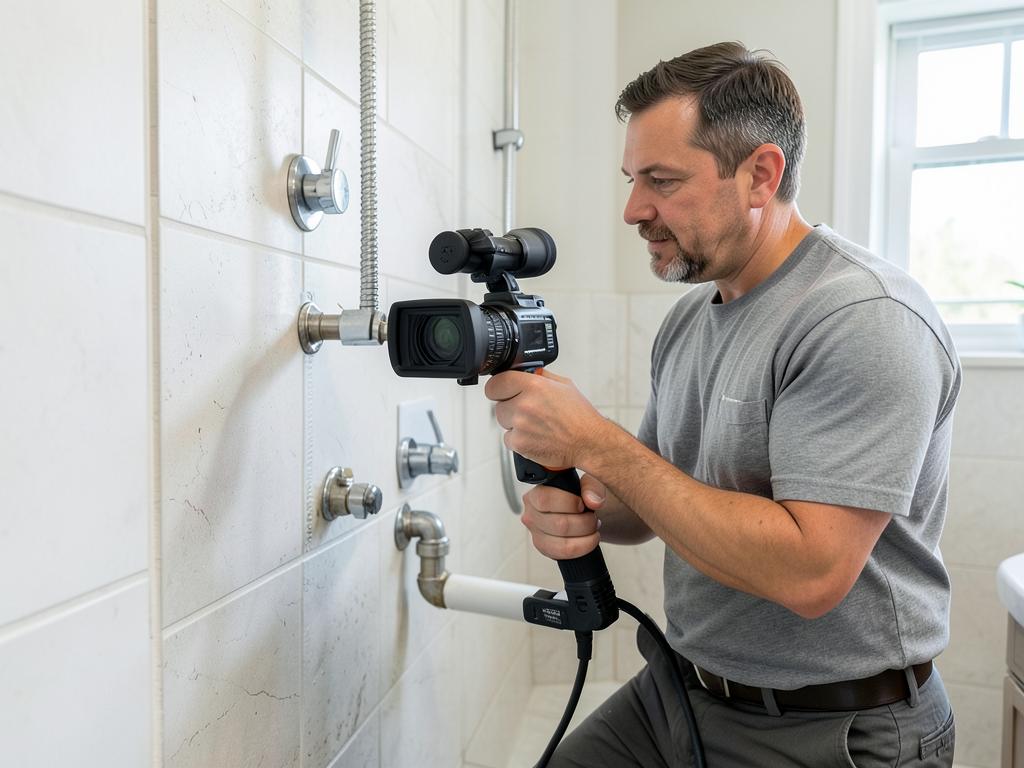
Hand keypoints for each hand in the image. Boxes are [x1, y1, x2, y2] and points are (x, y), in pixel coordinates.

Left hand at [485, 368, 603, 470]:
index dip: (499, 388)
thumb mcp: (564, 385)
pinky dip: (519, 440)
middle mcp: (525, 404)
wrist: (588, 442)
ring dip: (513, 423)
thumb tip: (526, 372)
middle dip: (510, 406)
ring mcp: (520, 425)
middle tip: (529, 411)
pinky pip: (508, 439)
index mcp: (534, 385)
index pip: (496, 383)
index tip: (502, 391)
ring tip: (535, 424)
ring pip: (503, 421)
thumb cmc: (580, 416)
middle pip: (498, 404)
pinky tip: (535, 436)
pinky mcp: (520, 443)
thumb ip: (540, 377)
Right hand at [520, 474, 607, 559]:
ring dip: (586, 537)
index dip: (568, 503)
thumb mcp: (587, 484)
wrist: (579, 514)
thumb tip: (593, 501)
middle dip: (585, 522)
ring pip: (564, 542)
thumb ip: (591, 487)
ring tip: (593, 528)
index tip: (582, 504)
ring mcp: (536, 534)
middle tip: (593, 518)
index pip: (545, 499)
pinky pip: (565, 553)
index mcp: (534, 495)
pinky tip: (589, 539)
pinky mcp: (544, 549)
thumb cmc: (579, 497)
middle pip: (559, 524)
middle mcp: (530, 515)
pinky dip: (584, 548)